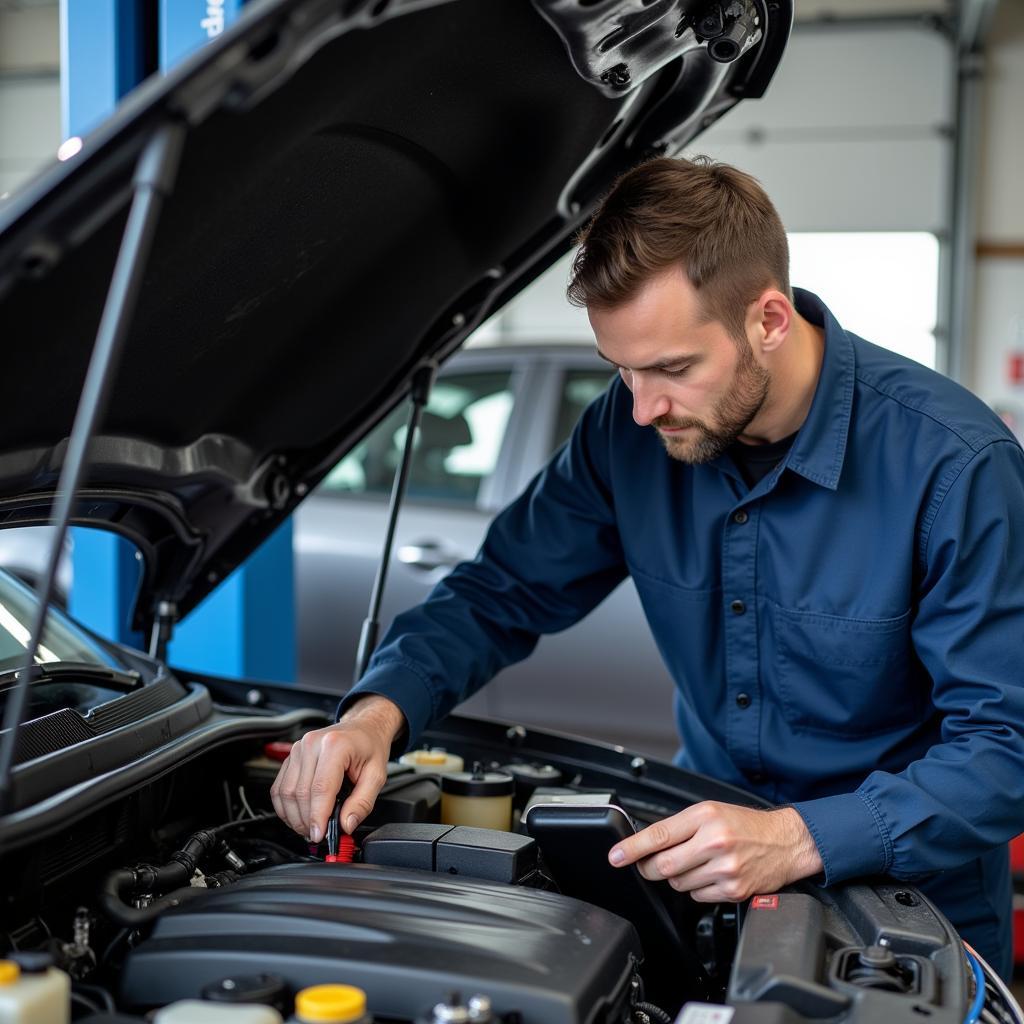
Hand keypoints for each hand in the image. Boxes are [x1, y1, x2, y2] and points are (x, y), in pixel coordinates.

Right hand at [270, 695, 405, 843]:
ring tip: (309, 828)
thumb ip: (363, 803)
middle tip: (319, 835)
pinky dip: (285, 807)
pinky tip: (298, 816)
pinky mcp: (291, 757)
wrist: (363, 728)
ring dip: (294, 817)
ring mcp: (298, 749)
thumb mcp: (377, 775)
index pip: (320, 788)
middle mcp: (312, 744)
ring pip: (286, 793)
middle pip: (300, 793)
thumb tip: (346, 825)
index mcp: (335, 745)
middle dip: (307, 821)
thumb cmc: (370, 748)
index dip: (318, 816)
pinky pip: (279, 788)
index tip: (320, 835)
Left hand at [608, 801, 822, 901]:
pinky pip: (696, 896)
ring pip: (678, 883)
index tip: (615, 856)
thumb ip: (679, 826)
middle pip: (663, 866)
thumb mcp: (710, 812)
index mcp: (705, 817)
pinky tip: (710, 874)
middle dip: (650, 868)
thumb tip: (647, 842)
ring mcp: (724, 869)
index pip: (659, 834)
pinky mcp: (732, 890)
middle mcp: (714, 842)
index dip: (632, 848)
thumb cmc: (746, 824)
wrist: (786, 842)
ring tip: (696, 863)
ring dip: (677, 877)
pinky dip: (696, 888)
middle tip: (650, 864)